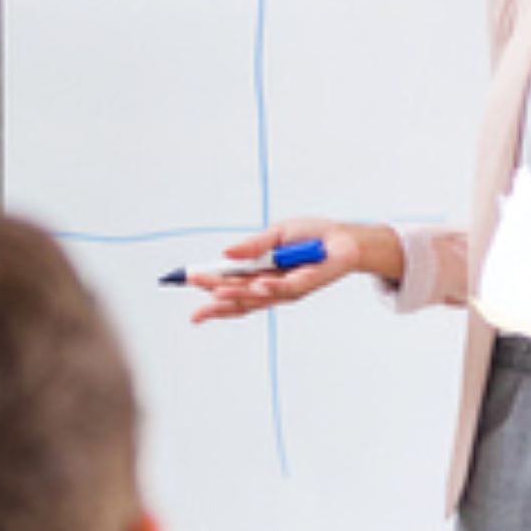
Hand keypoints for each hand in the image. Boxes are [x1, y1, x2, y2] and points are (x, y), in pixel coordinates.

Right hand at [183, 220, 381, 322]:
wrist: (345, 239)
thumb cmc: (313, 236)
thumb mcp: (277, 234)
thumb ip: (253, 245)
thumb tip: (226, 252)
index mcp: (259, 275)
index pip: (229, 286)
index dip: (207, 286)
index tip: (186, 280)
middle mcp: (270, 287)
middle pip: (237, 296)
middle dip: (213, 294)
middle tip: (192, 286)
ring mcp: (287, 290)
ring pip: (256, 297)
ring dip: (235, 293)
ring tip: (214, 290)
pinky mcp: (305, 286)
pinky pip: (285, 289)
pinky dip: (269, 287)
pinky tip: (256, 285)